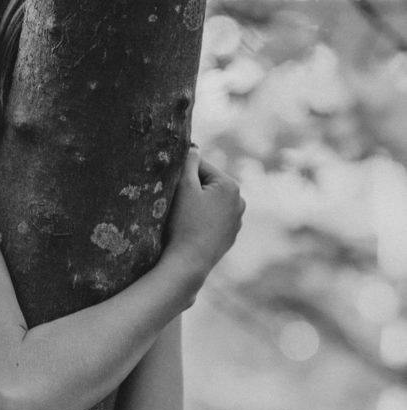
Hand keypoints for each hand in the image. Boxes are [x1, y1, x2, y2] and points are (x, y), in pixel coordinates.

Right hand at [164, 148, 243, 278]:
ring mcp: (237, 219)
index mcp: (230, 185)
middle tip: (174, 204)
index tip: (169, 187)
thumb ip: (188, 163)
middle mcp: (240, 200)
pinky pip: (213, 219)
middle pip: (207, 185)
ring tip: (182, 218)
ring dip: (197, 204)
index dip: (181, 174)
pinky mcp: (230, 235)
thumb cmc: (184, 223)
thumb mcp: (183, 188)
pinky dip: (202, 220)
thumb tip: (193, 147)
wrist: (190, 261)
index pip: (200, 167)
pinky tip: (190, 229)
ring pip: (211, 202)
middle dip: (191, 189)